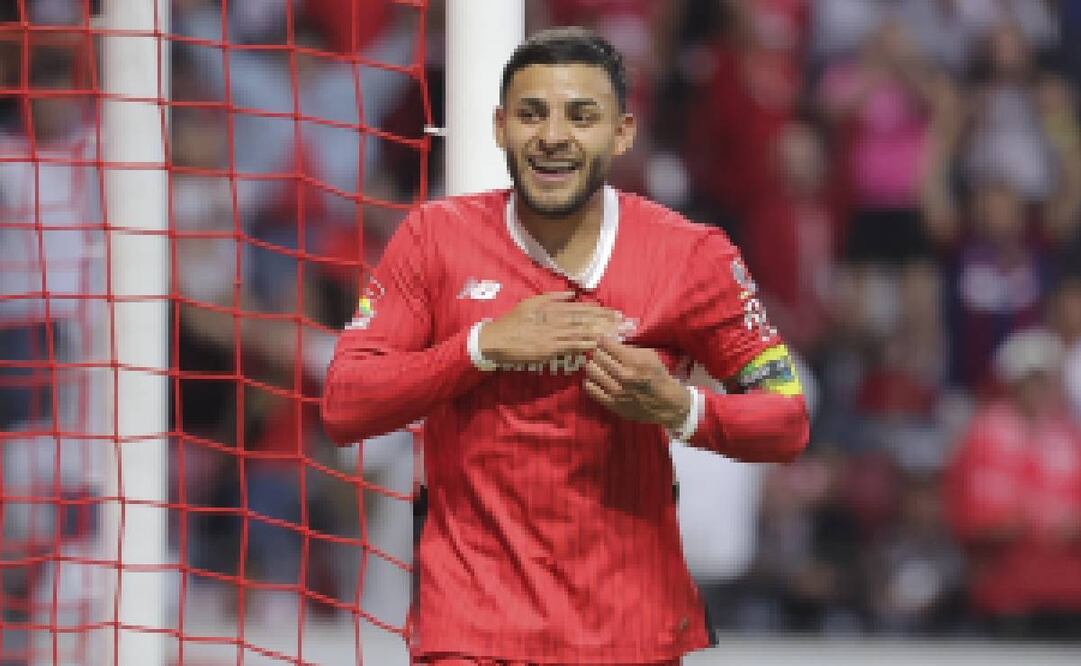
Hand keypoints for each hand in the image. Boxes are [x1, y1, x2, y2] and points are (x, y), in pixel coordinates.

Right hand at [478, 291, 621, 364]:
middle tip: (624, 323)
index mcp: (551, 308)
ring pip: (581, 333)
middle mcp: (554, 319)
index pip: (581, 309)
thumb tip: (572, 294)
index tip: (615, 313)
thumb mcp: (531, 302)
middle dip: (606, 321)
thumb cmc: (513, 322)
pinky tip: (597, 346)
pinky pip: (569, 347)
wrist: (495, 339)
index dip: (600, 311)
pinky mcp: (547, 349)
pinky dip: (584, 346)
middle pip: (585, 320)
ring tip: (617, 334)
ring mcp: (551, 335)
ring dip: (600, 333)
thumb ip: (552, 297)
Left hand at [583, 336, 690, 430]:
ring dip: (593, 365)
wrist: (666, 404)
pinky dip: (590, 381)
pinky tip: (595, 379)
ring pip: (592, 371)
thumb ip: (630, 348)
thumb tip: (611, 342)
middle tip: (600, 353)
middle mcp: (624, 376)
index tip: (602, 340)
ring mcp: (616, 391)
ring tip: (597, 365)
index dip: (603, 340)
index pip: (607, 345)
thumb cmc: (658, 376)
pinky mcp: (612, 404)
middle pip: (598, 357)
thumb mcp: (650, 356)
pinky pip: (591, 389)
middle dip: (598, 352)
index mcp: (634, 361)